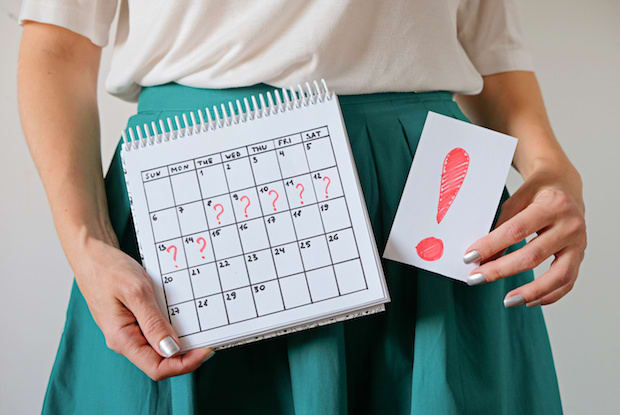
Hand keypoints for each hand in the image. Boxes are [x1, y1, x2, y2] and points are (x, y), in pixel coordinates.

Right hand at [73, 236, 213, 379]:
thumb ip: (153, 322)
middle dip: (186, 354)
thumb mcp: (136, 292)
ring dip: (180, 341)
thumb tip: (172, 349)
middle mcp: (125, 340)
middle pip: (161, 361)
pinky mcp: (133, 322)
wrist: (92, 254)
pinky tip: (183, 317)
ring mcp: (129, 332)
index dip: (184, 364)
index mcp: (122, 339)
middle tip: (209, 338)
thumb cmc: (108, 270)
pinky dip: (171, 328)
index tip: (206, 350)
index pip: (156, 368)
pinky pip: (155, 333)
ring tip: (199, 328)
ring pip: (159, 348)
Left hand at [463, 164, 586, 306]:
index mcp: (551, 205)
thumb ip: (501, 225)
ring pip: (557, 275)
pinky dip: (549, 295)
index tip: (469, 257)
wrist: (565, 185)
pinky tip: (529, 301)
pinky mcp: (581, 255)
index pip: (516, 230)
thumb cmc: (537, 192)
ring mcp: (579, 242)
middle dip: (501, 270)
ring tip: (507, 301)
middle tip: (476, 278)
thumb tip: (482, 257)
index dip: (491, 246)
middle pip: (533, 255)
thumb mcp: (517, 198)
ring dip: (530, 291)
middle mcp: (569, 224)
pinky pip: (568, 281)